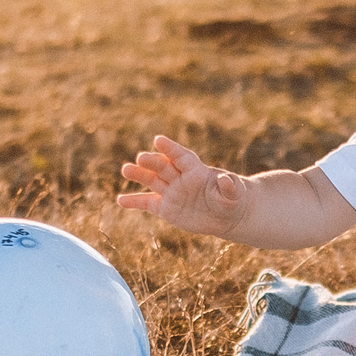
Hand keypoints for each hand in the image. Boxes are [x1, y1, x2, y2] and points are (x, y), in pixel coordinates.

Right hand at [117, 135, 244, 236]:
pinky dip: (133, 202)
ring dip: (138, 175)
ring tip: (126, 170)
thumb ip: (230, 186)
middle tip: (141, 158)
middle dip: (152, 162)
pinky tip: (120, 201)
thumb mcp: (235, 193)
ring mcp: (171, 192)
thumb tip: (227, 179)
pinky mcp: (165, 207)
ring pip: (152, 181)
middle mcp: (180, 178)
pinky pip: (147, 203)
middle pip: (163, 166)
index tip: (158, 140)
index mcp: (196, 170)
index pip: (181, 156)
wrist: (227, 216)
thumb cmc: (233, 199)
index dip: (170, 149)